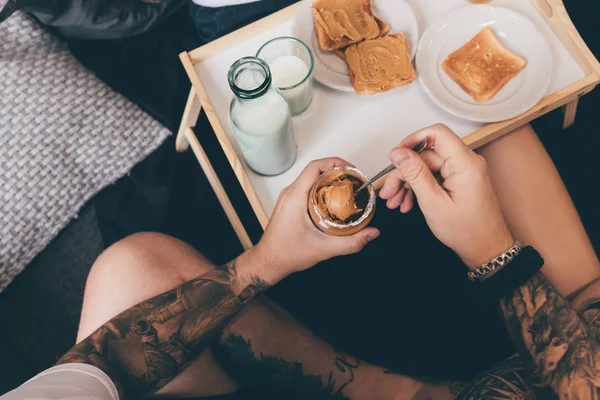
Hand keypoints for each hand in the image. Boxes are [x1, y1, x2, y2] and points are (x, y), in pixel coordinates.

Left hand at [251, 158, 379, 282]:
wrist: (269, 262)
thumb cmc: (287, 254)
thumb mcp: (324, 249)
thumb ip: (351, 242)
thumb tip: (371, 233)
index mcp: (295, 197)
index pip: (314, 167)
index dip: (334, 162)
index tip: (350, 169)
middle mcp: (290, 193)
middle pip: (315, 170)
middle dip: (336, 171)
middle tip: (353, 179)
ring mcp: (288, 197)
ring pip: (311, 179)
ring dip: (329, 180)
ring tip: (346, 188)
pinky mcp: (289, 204)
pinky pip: (307, 188)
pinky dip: (321, 189)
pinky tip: (334, 201)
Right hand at [379, 124, 513, 268]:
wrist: (485, 249)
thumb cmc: (467, 231)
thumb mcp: (434, 203)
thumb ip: (415, 174)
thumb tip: (399, 153)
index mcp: (465, 163)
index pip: (436, 133)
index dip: (412, 140)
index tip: (395, 156)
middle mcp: (466, 163)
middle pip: (426, 155)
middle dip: (404, 172)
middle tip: (389, 191)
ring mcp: (463, 172)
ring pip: (426, 167)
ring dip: (408, 183)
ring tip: (395, 201)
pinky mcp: (459, 181)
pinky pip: (433, 176)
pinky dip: (419, 188)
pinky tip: (408, 203)